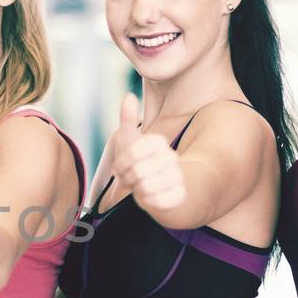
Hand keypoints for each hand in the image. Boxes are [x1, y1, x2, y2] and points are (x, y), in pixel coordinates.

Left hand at [110, 93, 185, 211]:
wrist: (157, 188)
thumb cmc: (140, 163)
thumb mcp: (130, 141)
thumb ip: (127, 118)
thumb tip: (128, 95)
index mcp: (158, 142)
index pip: (133, 151)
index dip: (120, 163)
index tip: (118, 169)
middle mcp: (171, 157)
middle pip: (138, 170)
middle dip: (127, 179)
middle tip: (128, 180)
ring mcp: (178, 176)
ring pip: (146, 186)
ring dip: (137, 190)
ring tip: (139, 187)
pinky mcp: (179, 195)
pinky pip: (156, 201)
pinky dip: (147, 201)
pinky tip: (149, 197)